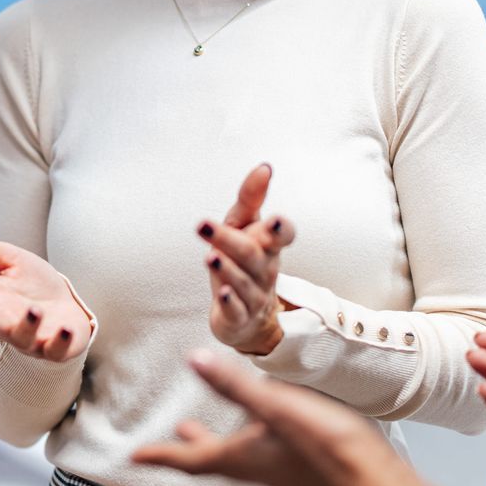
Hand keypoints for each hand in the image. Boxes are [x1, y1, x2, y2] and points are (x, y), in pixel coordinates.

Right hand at [0, 227, 90, 361]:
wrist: (65, 305)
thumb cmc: (31, 284)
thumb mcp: (7, 260)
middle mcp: (7, 326)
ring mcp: (32, 339)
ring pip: (25, 337)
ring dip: (27, 325)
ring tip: (33, 310)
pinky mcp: (57, 348)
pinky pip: (58, 349)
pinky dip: (61, 341)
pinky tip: (64, 330)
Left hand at [133, 350, 424, 485]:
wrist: (374, 478)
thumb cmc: (326, 448)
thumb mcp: (275, 407)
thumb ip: (234, 385)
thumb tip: (193, 360)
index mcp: (242, 455)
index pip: (192, 458)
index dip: (162, 453)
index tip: (136, 454)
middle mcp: (256, 465)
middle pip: (213, 458)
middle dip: (190, 448)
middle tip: (172, 440)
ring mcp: (278, 467)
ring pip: (238, 454)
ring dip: (219, 441)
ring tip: (207, 429)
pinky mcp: (299, 464)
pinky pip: (261, 451)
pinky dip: (248, 436)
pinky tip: (262, 424)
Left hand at [202, 164, 295, 354]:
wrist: (251, 318)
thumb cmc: (245, 263)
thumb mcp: (246, 228)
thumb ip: (251, 199)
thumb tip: (264, 167)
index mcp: (269, 246)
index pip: (283, 236)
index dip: (282, 229)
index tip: (276, 218)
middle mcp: (264, 270)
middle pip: (251, 254)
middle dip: (229, 240)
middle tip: (202, 224)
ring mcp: (253, 296)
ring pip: (242, 283)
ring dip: (226, 270)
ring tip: (209, 257)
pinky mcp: (238, 318)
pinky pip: (236, 311)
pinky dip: (229, 303)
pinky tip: (220, 293)